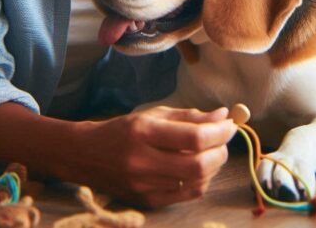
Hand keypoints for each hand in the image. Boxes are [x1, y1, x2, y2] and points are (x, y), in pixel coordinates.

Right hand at [67, 106, 235, 207]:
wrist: (86, 155)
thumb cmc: (123, 130)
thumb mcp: (153, 114)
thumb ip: (189, 116)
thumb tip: (222, 116)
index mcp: (144, 132)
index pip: (194, 137)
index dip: (219, 131)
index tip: (229, 123)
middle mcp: (143, 161)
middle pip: (198, 164)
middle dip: (220, 150)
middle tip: (224, 139)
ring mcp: (144, 185)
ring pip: (197, 180)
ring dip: (214, 165)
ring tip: (212, 151)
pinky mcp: (147, 201)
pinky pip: (187, 193)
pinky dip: (201, 180)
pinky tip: (199, 168)